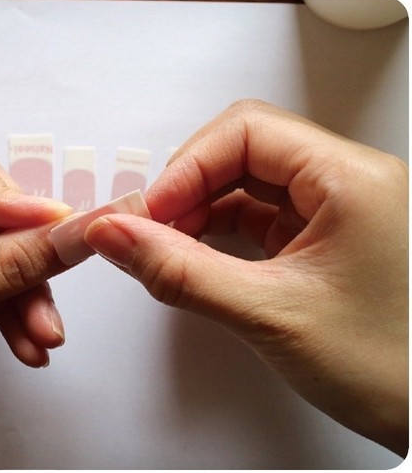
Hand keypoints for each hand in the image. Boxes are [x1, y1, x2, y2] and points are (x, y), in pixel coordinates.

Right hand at [85, 100, 407, 455]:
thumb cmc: (391, 368)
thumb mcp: (270, 314)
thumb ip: (180, 271)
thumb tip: (115, 235)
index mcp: (352, 180)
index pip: (248, 132)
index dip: (187, 166)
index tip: (148, 212)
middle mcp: (348, 183)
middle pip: (246, 151)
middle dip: (190, 186)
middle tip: (148, 229)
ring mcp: (338, 210)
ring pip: (250, 184)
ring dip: (201, 209)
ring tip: (166, 246)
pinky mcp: (325, 239)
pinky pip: (262, 217)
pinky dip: (221, 232)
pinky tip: (196, 255)